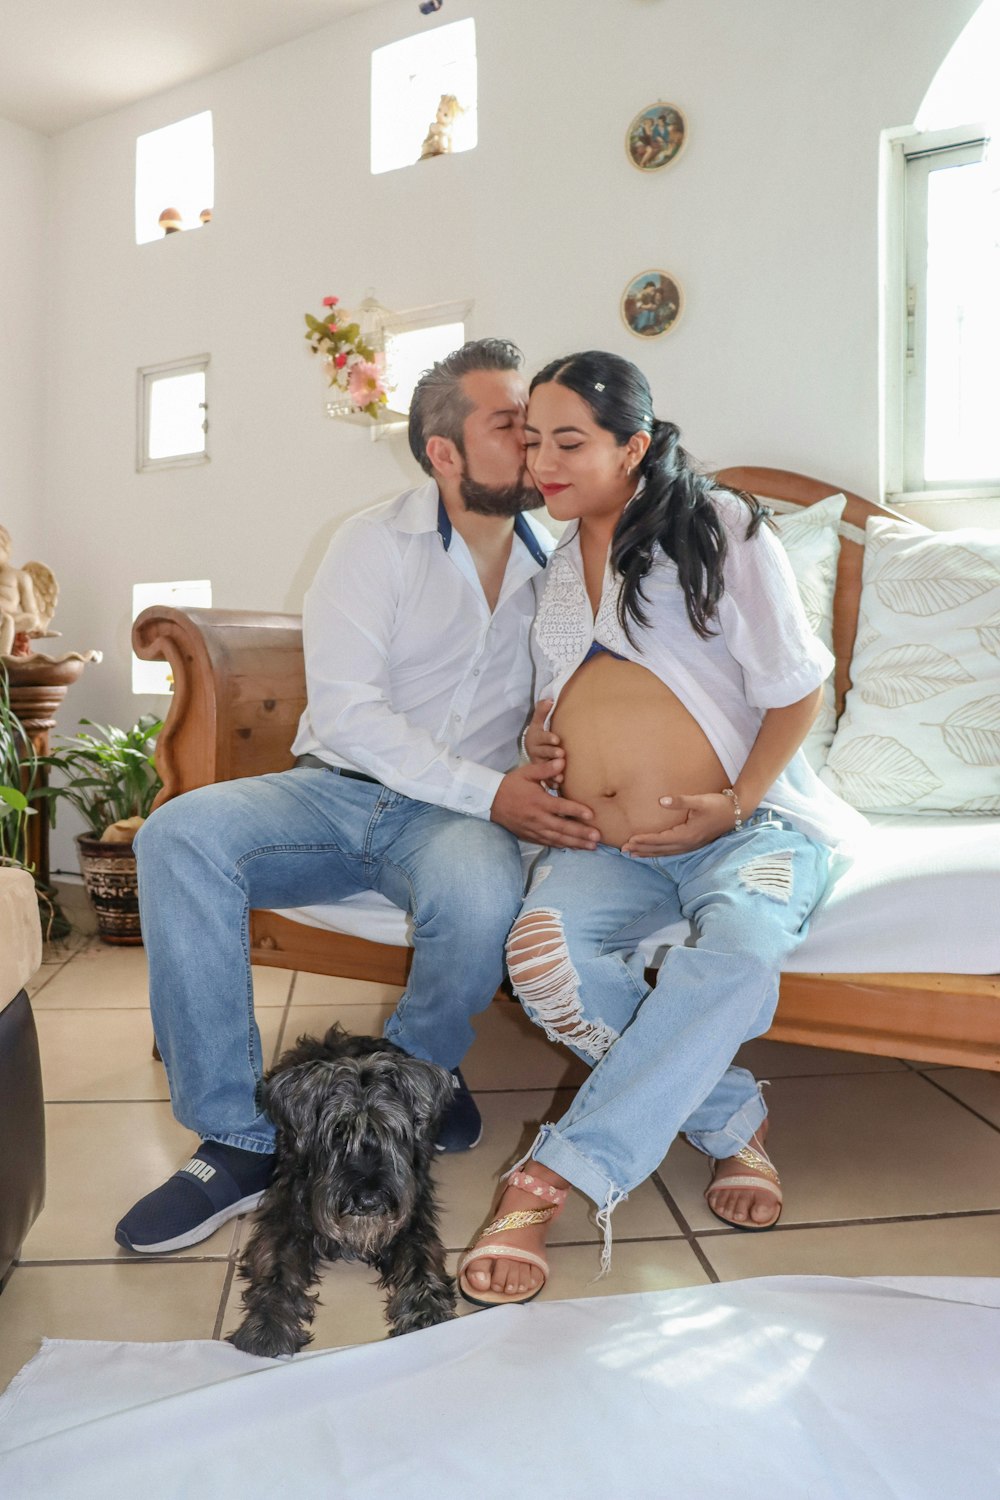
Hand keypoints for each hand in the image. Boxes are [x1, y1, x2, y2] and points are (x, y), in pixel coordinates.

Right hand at [491, 762, 598, 848]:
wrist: (490, 802)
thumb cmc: (511, 785)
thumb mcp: (526, 773)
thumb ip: (545, 769)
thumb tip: (562, 761)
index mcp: (538, 802)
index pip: (560, 807)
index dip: (576, 811)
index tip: (591, 815)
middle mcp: (537, 818)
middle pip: (562, 828)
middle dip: (581, 833)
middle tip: (598, 837)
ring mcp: (534, 829)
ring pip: (558, 839)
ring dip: (575, 843)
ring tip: (592, 847)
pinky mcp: (530, 836)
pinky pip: (549, 843)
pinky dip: (562, 846)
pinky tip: (575, 848)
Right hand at [523, 700, 563, 786]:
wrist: (530, 749)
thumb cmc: (538, 735)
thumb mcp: (537, 723)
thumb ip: (542, 711)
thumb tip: (550, 699)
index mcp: (535, 739)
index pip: (541, 737)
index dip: (549, 738)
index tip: (557, 739)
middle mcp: (535, 753)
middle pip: (543, 753)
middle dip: (552, 753)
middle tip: (562, 754)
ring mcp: (537, 764)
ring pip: (544, 768)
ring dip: (552, 771)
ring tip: (561, 775)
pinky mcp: (541, 775)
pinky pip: (545, 780)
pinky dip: (551, 783)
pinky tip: (559, 786)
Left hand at [621, 793, 738, 856]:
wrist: (736, 812)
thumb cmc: (717, 805)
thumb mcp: (699, 801)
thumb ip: (680, 801)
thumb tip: (660, 801)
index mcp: (687, 835)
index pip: (660, 840)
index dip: (644, 840)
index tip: (629, 840)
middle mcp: (688, 844)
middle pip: (660, 849)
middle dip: (642, 849)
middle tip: (623, 850)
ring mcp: (691, 846)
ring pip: (665, 853)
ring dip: (649, 853)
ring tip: (633, 855)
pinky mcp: (693, 844)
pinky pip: (672, 852)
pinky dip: (659, 853)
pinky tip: (653, 853)